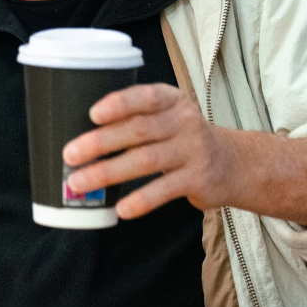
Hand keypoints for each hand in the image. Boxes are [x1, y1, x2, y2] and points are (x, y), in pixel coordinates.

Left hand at [61, 83, 306, 225]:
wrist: (236, 163)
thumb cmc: (186, 138)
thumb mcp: (170, 117)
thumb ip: (137, 120)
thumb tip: (83, 138)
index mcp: (172, 101)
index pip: (145, 97)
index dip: (119, 104)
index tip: (93, 114)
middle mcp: (184, 122)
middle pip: (138, 130)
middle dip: (100, 143)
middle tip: (69, 155)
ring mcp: (193, 151)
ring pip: (145, 160)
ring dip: (108, 172)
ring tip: (80, 183)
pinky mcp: (198, 180)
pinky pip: (164, 190)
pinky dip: (140, 200)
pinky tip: (120, 208)